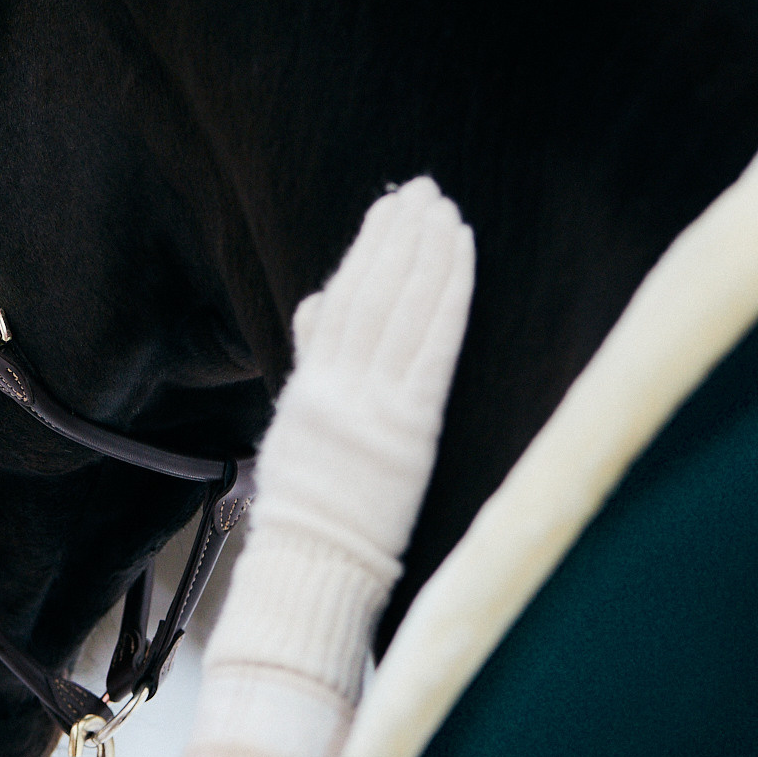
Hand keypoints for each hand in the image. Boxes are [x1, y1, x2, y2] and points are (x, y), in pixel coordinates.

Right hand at [198, 178, 474, 717]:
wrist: (315, 564)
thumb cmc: (308, 504)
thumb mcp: (297, 427)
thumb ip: (311, 361)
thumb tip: (320, 303)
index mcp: (312, 387)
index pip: (344, 300)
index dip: (371, 249)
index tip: (393, 209)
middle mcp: (340, 388)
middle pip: (374, 295)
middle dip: (402, 238)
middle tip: (426, 192)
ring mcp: (375, 406)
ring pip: (402, 311)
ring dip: (426, 255)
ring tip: (446, 213)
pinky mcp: (410, 428)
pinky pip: (432, 346)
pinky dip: (446, 295)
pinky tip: (461, 259)